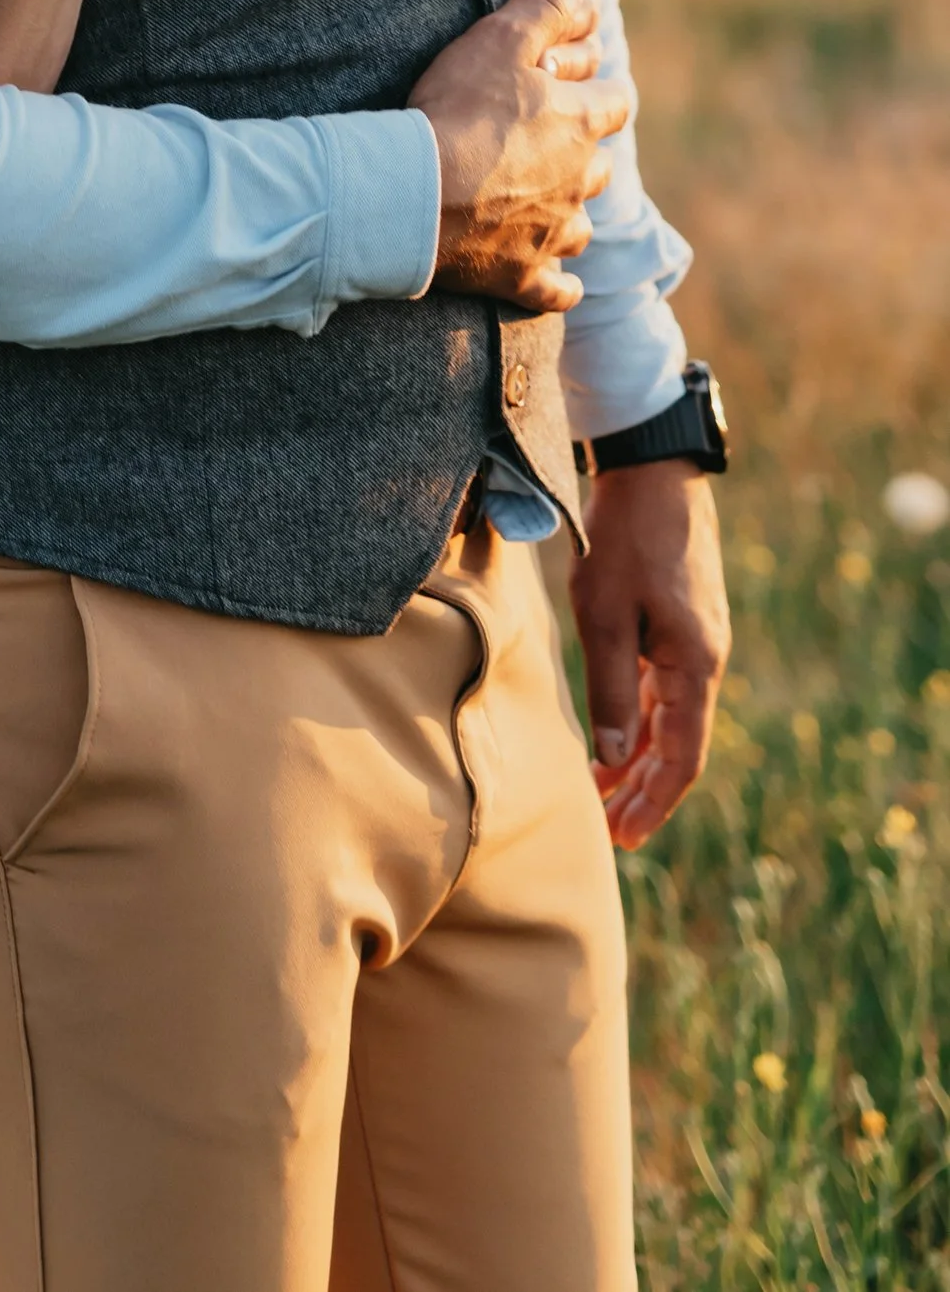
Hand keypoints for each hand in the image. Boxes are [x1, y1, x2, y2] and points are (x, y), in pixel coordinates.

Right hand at [408, 0, 623, 311]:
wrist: (415, 194)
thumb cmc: (457, 109)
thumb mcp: (501, 38)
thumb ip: (545, 4)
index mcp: (582, 123)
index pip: (618, 101)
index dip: (600, 91)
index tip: (576, 86)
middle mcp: (579, 182)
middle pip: (600, 168)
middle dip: (579, 155)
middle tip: (542, 143)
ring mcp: (553, 234)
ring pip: (579, 226)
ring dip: (564, 215)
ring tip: (534, 204)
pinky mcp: (523, 276)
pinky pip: (557, 289)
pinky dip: (556, 284)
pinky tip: (553, 281)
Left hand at [570, 459, 730, 845]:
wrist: (654, 467)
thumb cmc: (626, 537)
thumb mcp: (606, 613)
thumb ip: (609, 686)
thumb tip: (612, 756)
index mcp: (695, 667)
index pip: (681, 759)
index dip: (653, 803)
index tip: (624, 838)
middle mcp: (704, 661)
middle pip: (677, 745)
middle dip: (644, 790)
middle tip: (611, 831)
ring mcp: (694, 639)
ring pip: (668, 716)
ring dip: (638, 755)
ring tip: (602, 789)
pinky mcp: (680, 619)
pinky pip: (662, 686)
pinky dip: (638, 715)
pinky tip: (614, 729)